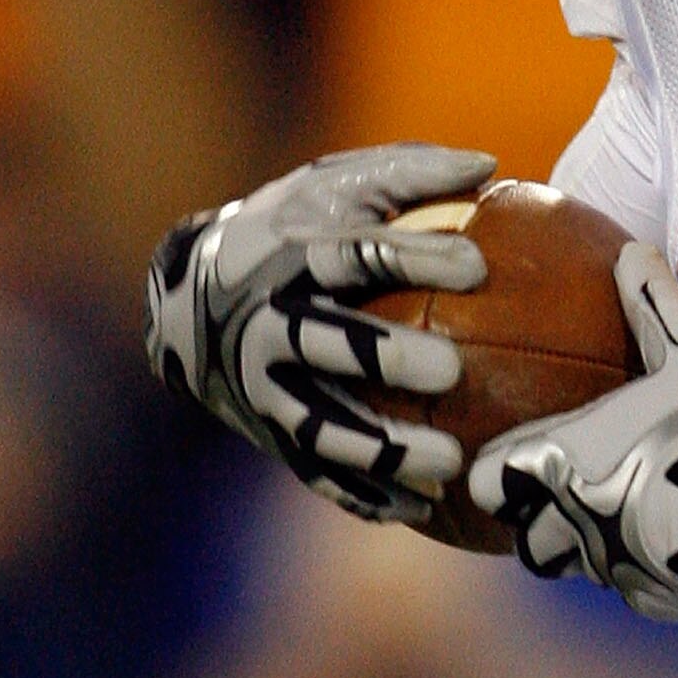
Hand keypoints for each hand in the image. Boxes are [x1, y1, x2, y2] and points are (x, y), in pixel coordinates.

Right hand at [145, 143, 494, 523]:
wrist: (188, 298)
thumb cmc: (291, 229)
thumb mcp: (333, 185)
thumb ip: (409, 173)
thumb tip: (490, 166)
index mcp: (290, 257)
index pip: (354, 253)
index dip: (412, 256)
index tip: (476, 264)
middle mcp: (269, 325)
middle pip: (326, 342)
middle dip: (385, 356)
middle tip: (451, 370)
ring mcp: (263, 388)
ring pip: (319, 424)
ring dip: (383, 447)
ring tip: (452, 463)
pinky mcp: (269, 434)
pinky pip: (318, 472)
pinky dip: (366, 493)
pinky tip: (424, 510)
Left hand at [469, 244, 677, 619]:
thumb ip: (651, 304)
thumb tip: (631, 251)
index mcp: (565, 459)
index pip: (488, 482)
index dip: (491, 476)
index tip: (504, 467)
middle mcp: (574, 520)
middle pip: (526, 543)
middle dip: (536, 527)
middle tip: (560, 503)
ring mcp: (614, 566)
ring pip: (578, 571)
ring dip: (588, 552)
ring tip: (617, 525)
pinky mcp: (655, 598)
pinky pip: (632, 590)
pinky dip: (640, 573)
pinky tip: (669, 547)